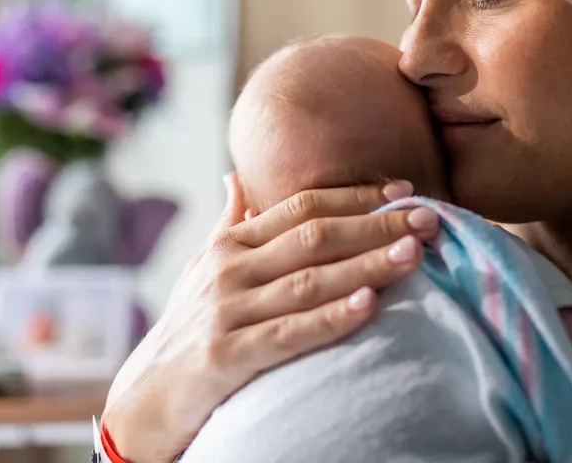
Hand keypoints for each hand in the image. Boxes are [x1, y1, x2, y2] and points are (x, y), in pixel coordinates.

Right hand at [102, 175, 437, 462]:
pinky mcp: (227, 358)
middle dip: (375, 225)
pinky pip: (288, 334)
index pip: (302, 208)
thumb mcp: (202, 267)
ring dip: (366, 265)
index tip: (402, 190)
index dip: (355, 196)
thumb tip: (235, 177)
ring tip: (413, 254)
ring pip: (309, 281)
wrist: (144, 396)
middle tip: (427, 218)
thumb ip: (228, 223)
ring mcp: (227, 312)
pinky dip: (330, 318)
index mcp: (231, 244)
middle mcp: (230, 269)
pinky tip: (368, 305)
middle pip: (314, 237)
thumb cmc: (186, 325)